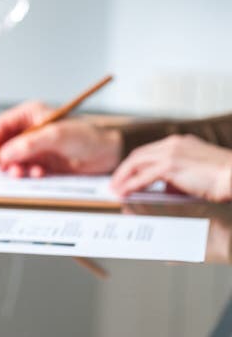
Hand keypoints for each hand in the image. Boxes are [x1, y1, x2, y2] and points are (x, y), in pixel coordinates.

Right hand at [0, 100, 121, 177]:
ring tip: (25, 173)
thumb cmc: (87, 136)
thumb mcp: (56, 136)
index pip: (1, 126)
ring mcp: (35, 148)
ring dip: (16, 168)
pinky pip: (25, 169)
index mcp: (30, 115)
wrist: (109, 154)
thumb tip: (4, 154)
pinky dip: (27, 174)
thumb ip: (29, 144)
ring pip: (12, 159)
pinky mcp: (42, 162)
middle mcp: (29, 131)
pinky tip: (39, 174)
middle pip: (3, 144)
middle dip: (3, 158)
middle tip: (8, 169)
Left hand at [110, 134, 231, 201]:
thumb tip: (163, 190)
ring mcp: (170, 152)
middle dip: (123, 171)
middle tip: (115, 184)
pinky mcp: (171, 165)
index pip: (148, 152)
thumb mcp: (194, 173)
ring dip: (123, 177)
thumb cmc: (221, 178)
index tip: (125, 176)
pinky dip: (132, 185)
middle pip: (138, 156)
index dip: (134, 165)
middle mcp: (172, 144)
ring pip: (137, 163)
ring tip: (116, 190)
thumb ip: (177, 178)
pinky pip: (144, 176)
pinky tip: (125, 192)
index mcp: (178, 143)